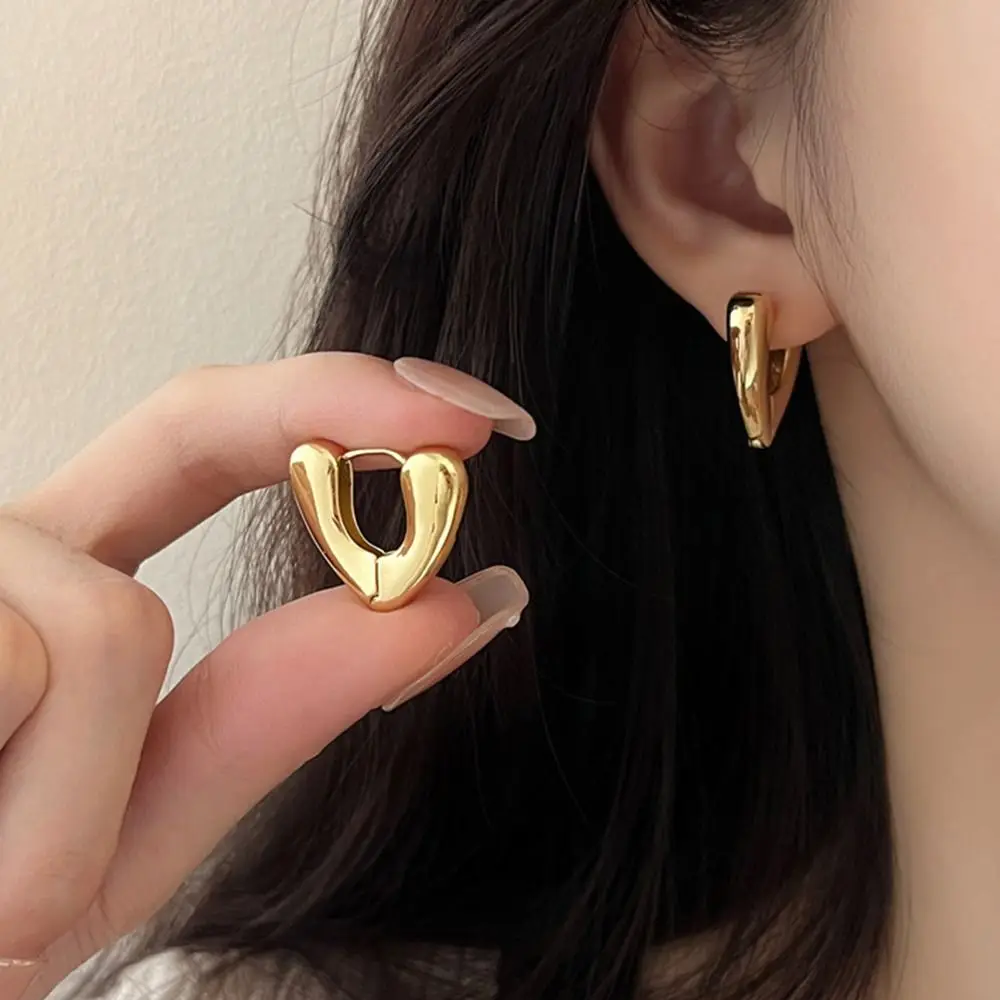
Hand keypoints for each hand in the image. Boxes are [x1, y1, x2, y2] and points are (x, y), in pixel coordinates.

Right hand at [0, 352, 531, 998]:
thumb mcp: (126, 834)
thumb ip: (278, 708)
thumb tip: (456, 602)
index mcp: (48, 580)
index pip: (203, 437)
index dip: (340, 402)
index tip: (477, 422)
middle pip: (187, 427)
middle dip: (334, 407)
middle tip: (478, 428)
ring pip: (109, 627)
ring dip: (86, 805)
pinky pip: (33, 674)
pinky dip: (30, 834)